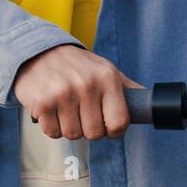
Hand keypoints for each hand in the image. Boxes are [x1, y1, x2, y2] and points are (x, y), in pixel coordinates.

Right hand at [12, 45, 143, 140]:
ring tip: (65, 108)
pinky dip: (51, 126)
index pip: (119, 122)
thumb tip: (148, 105)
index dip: (113, 130)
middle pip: (94, 134)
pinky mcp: (43, 103)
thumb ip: (126, 88)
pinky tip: (52, 109)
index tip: (106, 125)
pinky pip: (52, 133)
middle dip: (87, 128)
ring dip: (68, 127)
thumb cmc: (76, 65)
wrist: (38, 52)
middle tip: (80, 112)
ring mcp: (63, 94)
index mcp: (107, 77)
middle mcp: (87, 85)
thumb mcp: (104, 69)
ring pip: (73, 135)